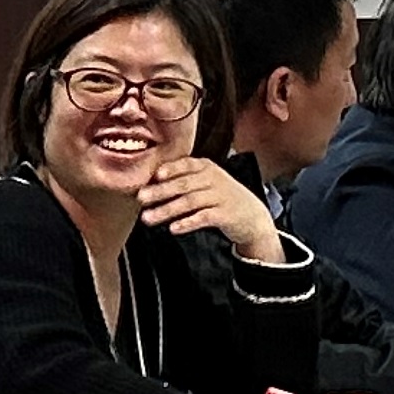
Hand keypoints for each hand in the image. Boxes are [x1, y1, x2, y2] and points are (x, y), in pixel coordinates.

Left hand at [136, 157, 281, 262]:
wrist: (252, 216)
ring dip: (167, 210)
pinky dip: (187, 223)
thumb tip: (149, 185)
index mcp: (207, 168)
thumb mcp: (206, 182)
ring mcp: (220, 196)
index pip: (185, 164)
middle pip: (184, 184)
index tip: (153, 176)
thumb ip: (184, 180)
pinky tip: (173, 228)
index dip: (170, 169)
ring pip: (190, 201)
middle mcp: (214, 179)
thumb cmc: (221, 198)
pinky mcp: (225, 215)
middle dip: (160, 191)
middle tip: (141, 198)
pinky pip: (203, 217)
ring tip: (148, 218)